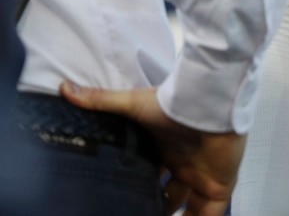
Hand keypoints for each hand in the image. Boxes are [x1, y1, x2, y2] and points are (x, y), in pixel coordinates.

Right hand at [60, 81, 245, 215]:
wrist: (209, 104)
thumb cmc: (175, 103)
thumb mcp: (132, 104)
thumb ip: (101, 100)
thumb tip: (65, 88)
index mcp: (166, 150)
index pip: (151, 175)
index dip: (138, 188)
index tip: (119, 198)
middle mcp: (185, 165)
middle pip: (168, 195)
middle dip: (153, 207)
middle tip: (133, 212)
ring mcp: (203, 177)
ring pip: (189, 208)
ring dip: (171, 215)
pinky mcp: (219, 186)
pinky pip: (209, 214)